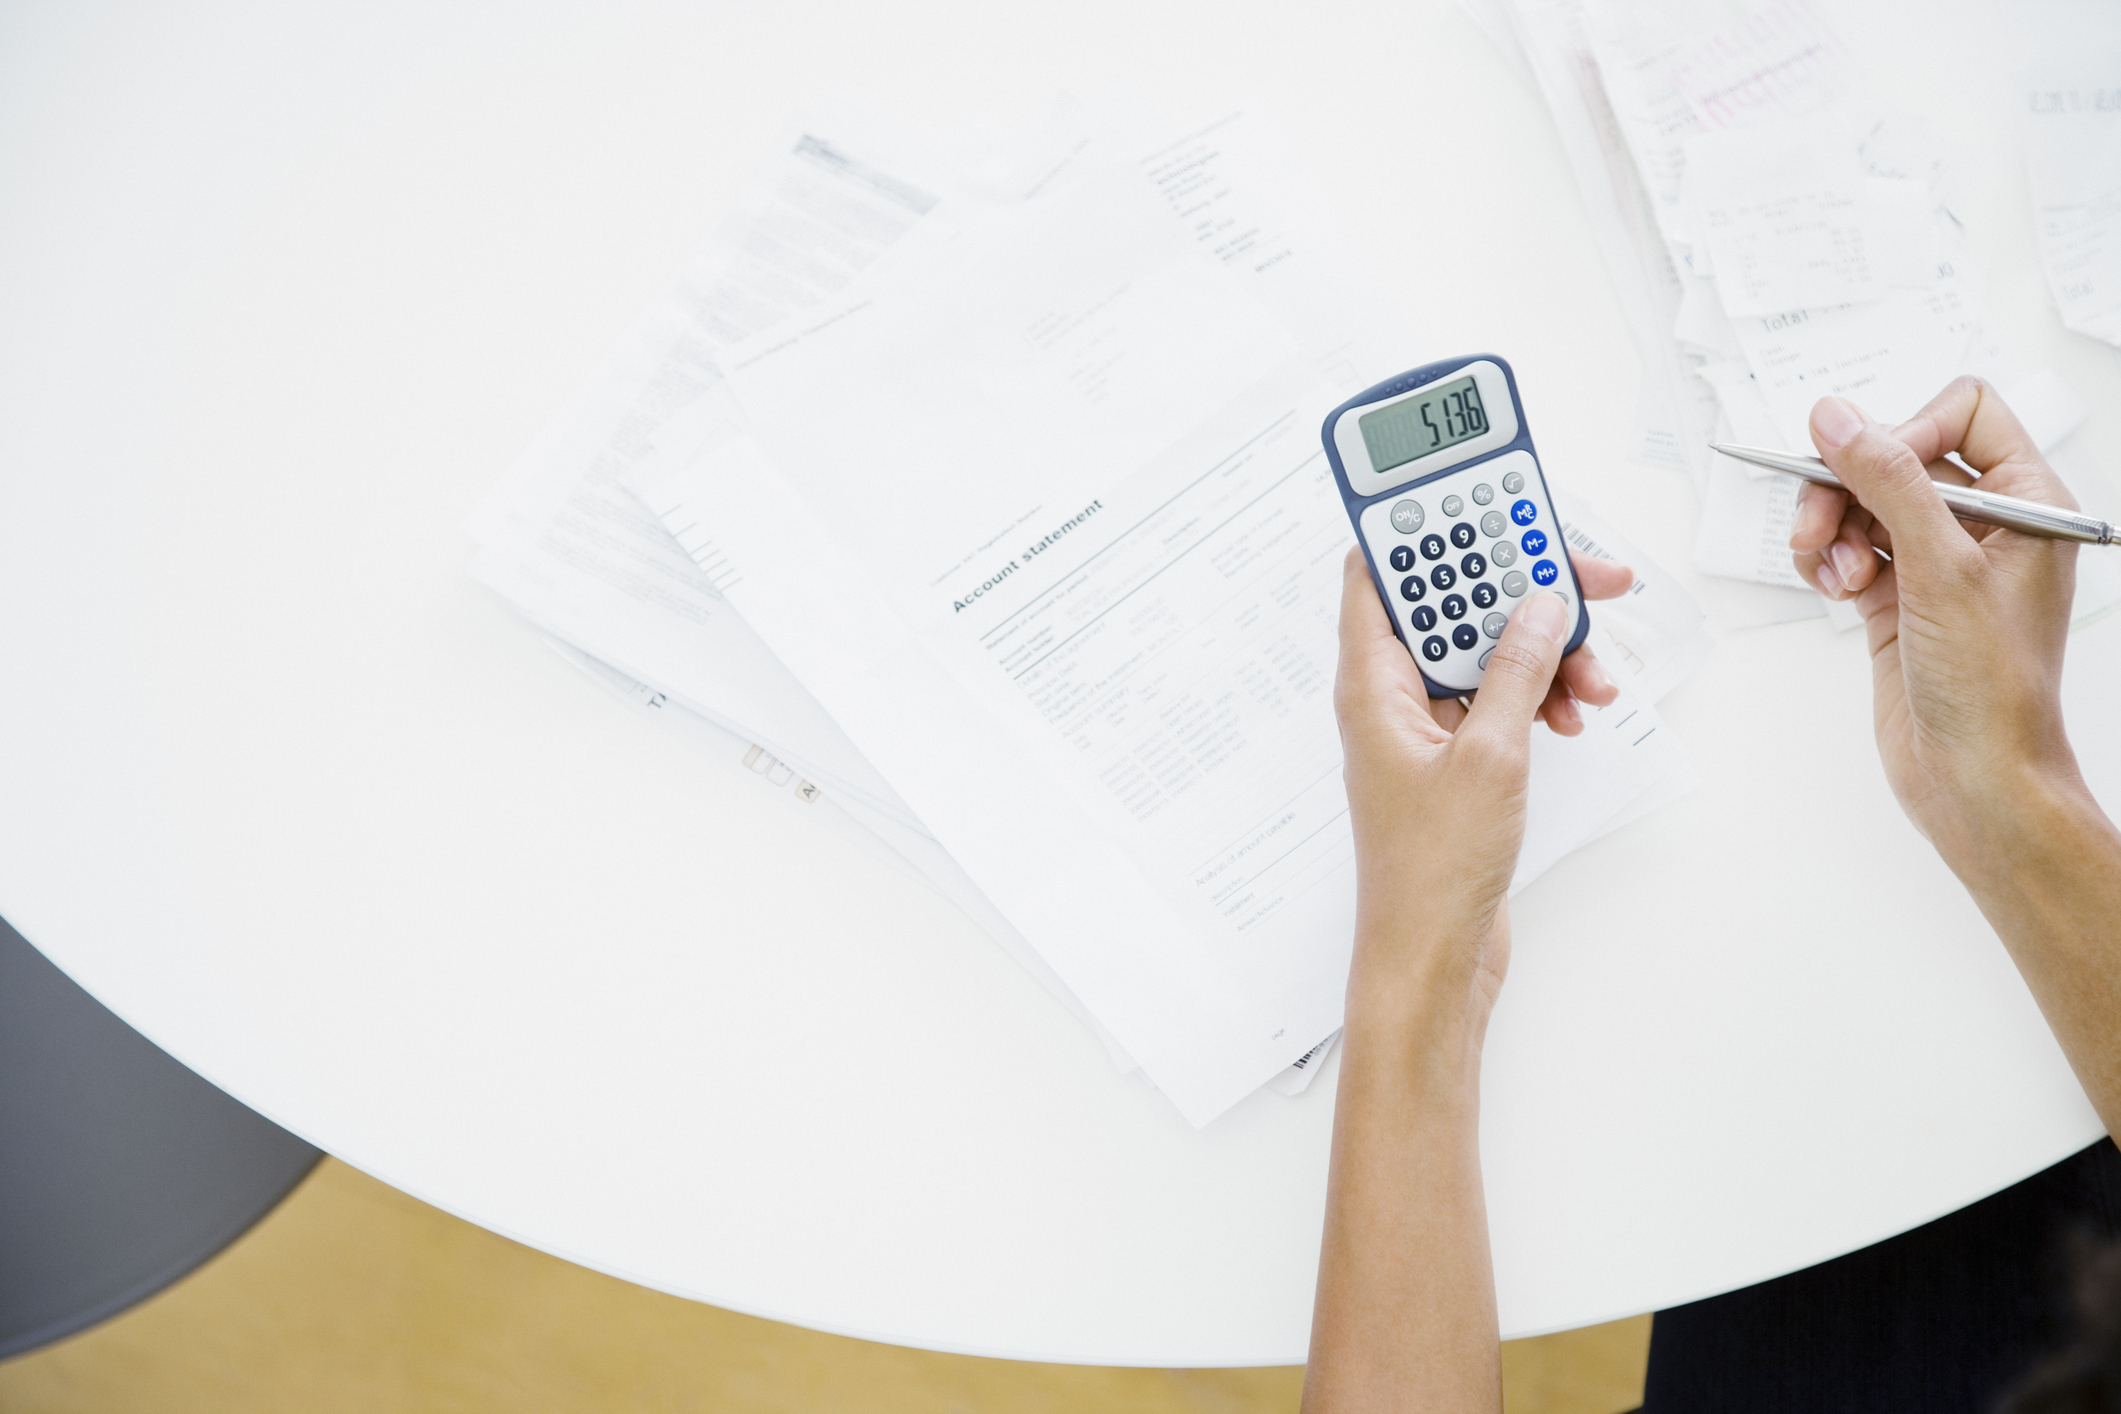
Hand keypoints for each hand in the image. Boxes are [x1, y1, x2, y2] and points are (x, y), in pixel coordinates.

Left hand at [1332, 546, 1632, 1032]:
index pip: (1381, 569)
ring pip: (1486, 653)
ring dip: (1543, 652)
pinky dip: (1538, 695)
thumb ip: (1516, 671)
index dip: (1430, 527)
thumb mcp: (1489, 754)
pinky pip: (1498, 698)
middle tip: (1586, 582)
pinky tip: (1573, 712)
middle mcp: (1388, 695)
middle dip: (1519, 592)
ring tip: (1591, 675)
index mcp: (1370, 681)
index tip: (1490, 503)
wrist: (1432, 957)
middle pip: (1451, 604)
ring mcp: (1422, 726)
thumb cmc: (1432, 871)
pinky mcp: (1455, 757)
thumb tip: (1540, 605)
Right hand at [1787, 379, 2084, 858]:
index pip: (1964, 414)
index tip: (1870, 468)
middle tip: (1820, 526)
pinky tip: (1835, 587)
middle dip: (1849, 486)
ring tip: (1832, 570)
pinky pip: (1849, 547)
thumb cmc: (1994, 690)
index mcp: (2029, 504)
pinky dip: (1828, 559)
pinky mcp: (1899, 597)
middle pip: (1897, 457)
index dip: (1907, 432)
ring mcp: (1940, 563)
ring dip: (1832, 526)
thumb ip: (1888, 482)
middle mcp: (1986, 526)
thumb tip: (1839, 418)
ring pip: (1864, 503)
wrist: (1977, 780)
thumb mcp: (1942, 569)